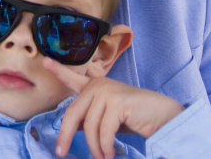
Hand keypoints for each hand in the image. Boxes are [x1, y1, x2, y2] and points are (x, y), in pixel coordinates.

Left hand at [44, 58, 183, 158]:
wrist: (164, 116)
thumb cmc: (137, 117)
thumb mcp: (108, 118)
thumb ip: (89, 118)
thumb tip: (69, 130)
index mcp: (96, 86)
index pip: (74, 78)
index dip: (59, 70)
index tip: (46, 62)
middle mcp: (99, 85)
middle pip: (73, 113)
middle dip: (65, 136)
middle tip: (61, 153)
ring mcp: (108, 91)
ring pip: (88, 127)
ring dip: (95, 148)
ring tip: (102, 157)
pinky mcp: (117, 102)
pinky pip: (103, 132)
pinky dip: (105, 147)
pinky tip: (110, 154)